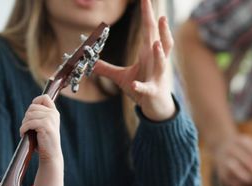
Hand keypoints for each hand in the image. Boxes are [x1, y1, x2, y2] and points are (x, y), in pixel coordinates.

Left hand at [19, 94, 61, 163]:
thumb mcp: (44, 125)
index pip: (44, 98)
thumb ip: (40, 115)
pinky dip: (23, 129)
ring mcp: (50, 119)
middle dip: (26, 117)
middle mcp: (53, 114)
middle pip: (32, 107)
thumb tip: (31, 107)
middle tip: (26, 127)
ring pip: (29, 115)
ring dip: (24, 124)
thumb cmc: (45, 141)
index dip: (35, 102)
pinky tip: (23, 134)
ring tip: (25, 131)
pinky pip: (29, 123)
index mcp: (54, 112)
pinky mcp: (46, 126)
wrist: (51, 154)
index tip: (30, 112)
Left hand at [93, 0, 174, 120]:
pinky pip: (146, 89)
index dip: (147, 15)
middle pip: (158, 40)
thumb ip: (106, 68)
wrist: (155, 106)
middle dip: (159, 27)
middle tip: (159, 12)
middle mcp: (155, 61)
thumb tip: (90, 63)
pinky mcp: (151, 91)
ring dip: (159, 54)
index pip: (148, 30)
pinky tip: (133, 86)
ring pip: (161, 62)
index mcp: (147, 54)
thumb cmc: (142, 87)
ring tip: (156, 43)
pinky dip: (140, 87)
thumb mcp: (121, 77)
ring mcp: (156, 76)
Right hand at [213, 133, 251, 185]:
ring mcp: (225, 161)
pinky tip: (249, 184)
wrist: (221, 147)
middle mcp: (231, 150)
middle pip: (247, 161)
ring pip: (237, 170)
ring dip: (250, 178)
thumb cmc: (244, 148)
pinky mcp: (222, 174)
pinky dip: (242, 184)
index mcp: (242, 141)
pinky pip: (232, 180)